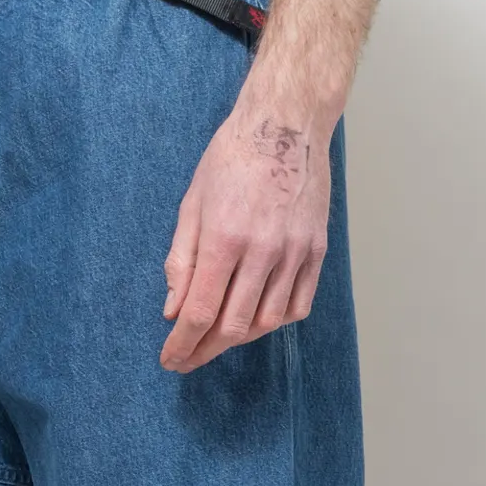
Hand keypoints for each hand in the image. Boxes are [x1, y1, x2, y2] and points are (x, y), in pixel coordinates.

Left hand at [161, 101, 331, 372]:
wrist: (287, 124)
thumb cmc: (232, 158)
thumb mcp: (192, 205)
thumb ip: (181, 262)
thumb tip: (173, 311)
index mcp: (224, 239)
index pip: (200, 312)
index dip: (182, 344)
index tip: (170, 360)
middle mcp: (263, 251)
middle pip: (233, 326)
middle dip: (205, 350)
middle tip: (188, 357)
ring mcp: (295, 253)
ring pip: (267, 322)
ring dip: (238, 338)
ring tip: (217, 337)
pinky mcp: (316, 251)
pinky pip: (298, 305)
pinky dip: (274, 321)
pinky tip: (255, 319)